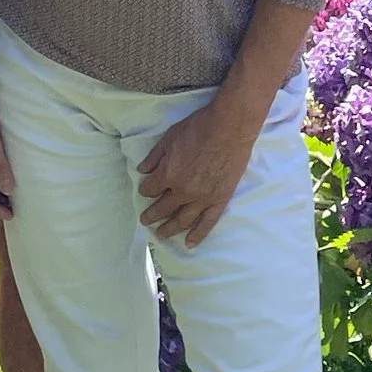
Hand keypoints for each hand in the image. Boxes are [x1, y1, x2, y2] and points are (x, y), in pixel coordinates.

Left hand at [136, 100, 258, 248]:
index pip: (151, 189)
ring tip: (160, 234)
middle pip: (163, 208)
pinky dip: (198, 235)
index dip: (145, 189)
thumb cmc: (199, 127)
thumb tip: (142, 170)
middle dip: (152, 215)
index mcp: (169, 174)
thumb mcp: (170, 136)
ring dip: (169, 229)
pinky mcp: (220, 200)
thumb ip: (155, 156)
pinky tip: (189, 243)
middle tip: (145, 220)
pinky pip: (207, 223)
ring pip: (182, 220)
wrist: (230, 127)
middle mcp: (183, 190)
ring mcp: (202, 198)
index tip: (145, 189)